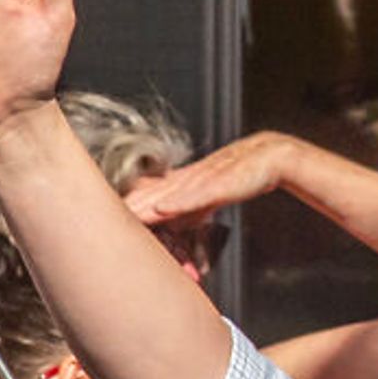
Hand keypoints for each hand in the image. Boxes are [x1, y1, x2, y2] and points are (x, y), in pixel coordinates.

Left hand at [123, 131, 318, 230]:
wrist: (274, 156)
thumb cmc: (245, 175)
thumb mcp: (213, 196)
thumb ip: (192, 209)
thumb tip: (172, 222)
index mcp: (186, 181)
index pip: (153, 193)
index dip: (130, 202)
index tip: (107, 215)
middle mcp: (190, 178)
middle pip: (154, 193)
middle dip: (129, 205)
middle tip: (103, 218)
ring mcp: (205, 179)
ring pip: (170, 194)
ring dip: (146, 205)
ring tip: (125, 216)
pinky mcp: (222, 183)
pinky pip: (198, 195)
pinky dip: (179, 203)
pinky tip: (162, 210)